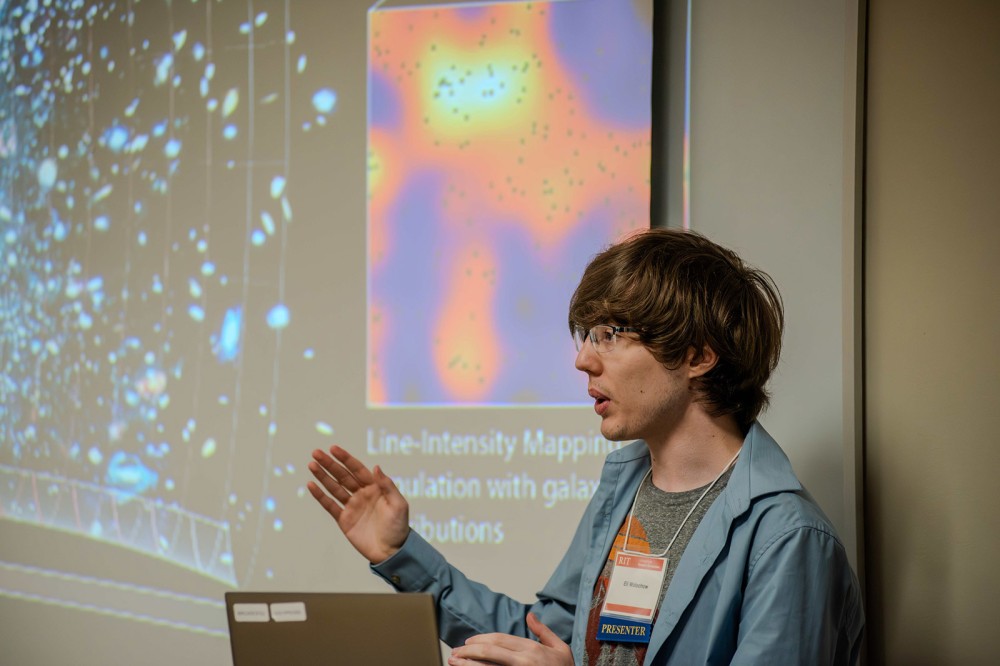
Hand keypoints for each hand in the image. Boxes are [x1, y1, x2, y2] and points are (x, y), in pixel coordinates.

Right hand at [306, 445, 409, 562]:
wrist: (391, 552)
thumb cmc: (398, 527)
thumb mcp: (399, 504)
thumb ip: (387, 486)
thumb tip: (375, 467)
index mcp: (375, 487)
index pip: (357, 469)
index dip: (345, 458)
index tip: (333, 449)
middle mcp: (361, 494)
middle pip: (342, 475)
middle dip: (329, 464)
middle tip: (316, 453)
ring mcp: (352, 506)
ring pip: (334, 487)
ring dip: (322, 476)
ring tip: (311, 465)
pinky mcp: (344, 519)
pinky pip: (330, 505)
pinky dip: (320, 495)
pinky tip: (311, 485)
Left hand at [447, 613, 572, 665]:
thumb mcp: (560, 648)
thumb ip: (543, 631)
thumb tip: (530, 615)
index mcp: (532, 649)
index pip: (500, 639)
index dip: (481, 639)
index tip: (468, 642)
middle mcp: (523, 661)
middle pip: (489, 651)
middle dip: (468, 650)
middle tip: (455, 652)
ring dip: (467, 664)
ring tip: (453, 662)